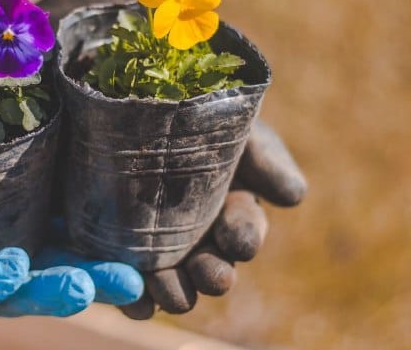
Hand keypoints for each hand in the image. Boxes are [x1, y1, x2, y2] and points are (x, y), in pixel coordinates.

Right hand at [0, 111, 142, 328]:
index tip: (8, 265)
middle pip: (21, 296)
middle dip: (54, 293)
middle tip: (84, 284)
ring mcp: (15, 251)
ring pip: (56, 274)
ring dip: (94, 278)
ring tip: (129, 277)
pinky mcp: (39, 223)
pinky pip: (72, 239)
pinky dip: (102, 246)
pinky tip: (135, 245)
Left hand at [118, 120, 307, 318]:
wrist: (127, 111)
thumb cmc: (191, 118)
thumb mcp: (231, 125)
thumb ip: (264, 155)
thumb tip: (292, 195)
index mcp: (232, 211)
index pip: (244, 228)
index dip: (243, 233)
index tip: (236, 237)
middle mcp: (201, 241)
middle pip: (213, 269)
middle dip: (213, 274)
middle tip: (206, 271)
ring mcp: (160, 254)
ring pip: (175, 287)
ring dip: (174, 291)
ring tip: (165, 285)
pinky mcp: (119, 259)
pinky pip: (129, 291)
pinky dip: (134, 299)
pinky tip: (134, 299)